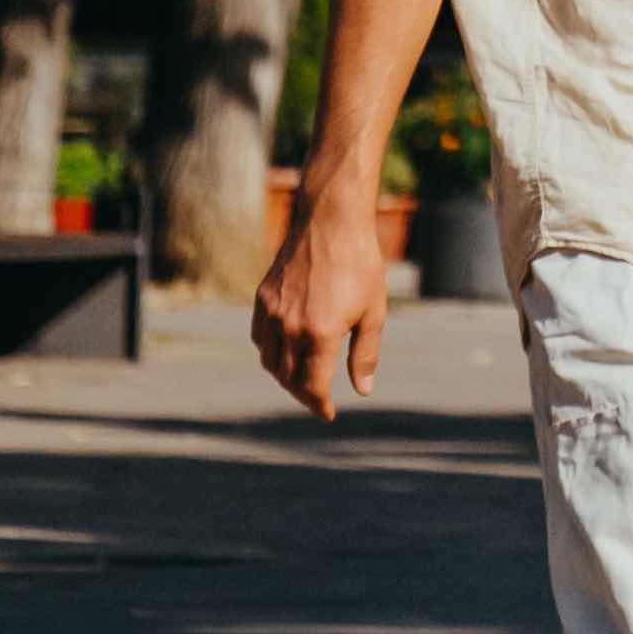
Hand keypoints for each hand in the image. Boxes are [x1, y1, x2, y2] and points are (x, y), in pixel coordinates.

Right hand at [251, 171, 395, 423]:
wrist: (331, 221)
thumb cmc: (360, 265)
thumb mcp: (374, 312)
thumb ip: (365, 354)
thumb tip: (362, 390)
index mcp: (319, 334)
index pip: (312, 387)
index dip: (320, 404)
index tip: (329, 413)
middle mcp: (289, 327)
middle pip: (288, 379)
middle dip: (303, 394)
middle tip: (318, 399)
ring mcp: (271, 312)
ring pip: (269, 361)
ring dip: (284, 376)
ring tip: (302, 379)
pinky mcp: (262, 298)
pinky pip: (259, 337)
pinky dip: (269, 352)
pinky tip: (285, 350)